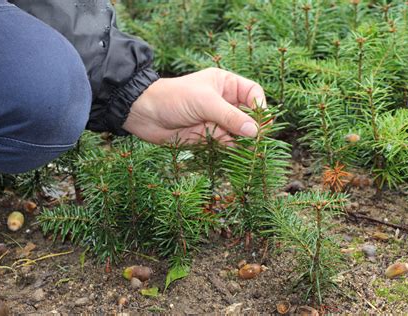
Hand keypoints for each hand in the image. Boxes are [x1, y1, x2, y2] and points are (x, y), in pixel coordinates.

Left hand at [122, 67, 265, 144]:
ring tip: (251, 150)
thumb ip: (230, 116)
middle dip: (255, 126)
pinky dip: (233, 149)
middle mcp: (224, 101)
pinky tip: (237, 153)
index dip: (259, 105)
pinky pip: (228, 143)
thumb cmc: (174, 98)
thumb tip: (254, 131)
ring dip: (246, 140)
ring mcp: (217, 119)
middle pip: (249, 114)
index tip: (262, 120)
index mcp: (225, 84)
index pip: (253, 92)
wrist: (145, 114)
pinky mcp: (209, 136)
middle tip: (260, 139)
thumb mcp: (205, 102)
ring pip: (240, 131)